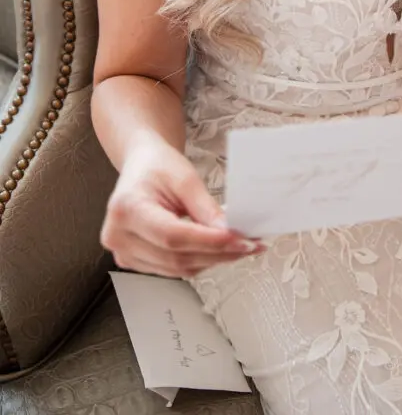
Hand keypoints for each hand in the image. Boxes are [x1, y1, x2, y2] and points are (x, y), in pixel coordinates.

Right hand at [101, 136, 264, 277]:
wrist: (141, 165)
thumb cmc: (158, 166)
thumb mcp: (185, 177)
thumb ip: (206, 207)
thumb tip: (229, 232)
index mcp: (127, 208)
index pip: (172, 235)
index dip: (209, 241)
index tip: (239, 238)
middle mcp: (118, 236)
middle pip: (176, 256)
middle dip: (218, 253)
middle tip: (250, 244)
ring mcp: (123, 252)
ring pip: (177, 268)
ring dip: (212, 260)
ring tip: (240, 246)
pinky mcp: (134, 261)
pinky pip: (172, 269)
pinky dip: (199, 261)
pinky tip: (218, 250)